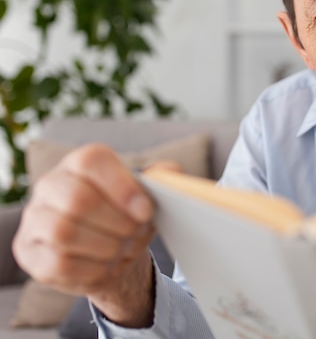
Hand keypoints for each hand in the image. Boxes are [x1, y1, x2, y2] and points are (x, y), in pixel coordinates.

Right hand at [12, 144, 156, 327]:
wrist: (108, 253)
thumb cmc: (127, 215)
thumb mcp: (146, 195)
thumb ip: (160, 179)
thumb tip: (171, 174)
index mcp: (80, 163)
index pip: (93, 161)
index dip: (122, 187)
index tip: (146, 210)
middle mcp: (50, 186)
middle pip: (78, 200)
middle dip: (116, 222)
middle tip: (136, 233)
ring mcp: (35, 220)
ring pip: (64, 232)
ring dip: (105, 246)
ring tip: (124, 248)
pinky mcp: (30, 254)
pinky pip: (59, 263)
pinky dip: (92, 268)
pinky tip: (108, 264)